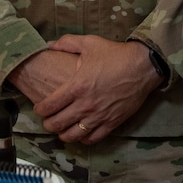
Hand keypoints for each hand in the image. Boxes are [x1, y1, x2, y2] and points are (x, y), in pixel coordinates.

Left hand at [10, 36, 156, 143]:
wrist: (143, 66)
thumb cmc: (115, 54)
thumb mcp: (89, 43)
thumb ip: (66, 43)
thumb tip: (48, 44)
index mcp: (77, 86)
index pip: (49, 106)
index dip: (39, 110)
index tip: (39, 108)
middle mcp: (86, 104)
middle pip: (57, 124)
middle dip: (48, 124)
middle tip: (47, 120)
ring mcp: (99, 116)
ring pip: (73, 135)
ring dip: (63, 134)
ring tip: (62, 129)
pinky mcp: (112, 122)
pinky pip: (93, 138)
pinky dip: (83, 139)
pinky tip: (80, 134)